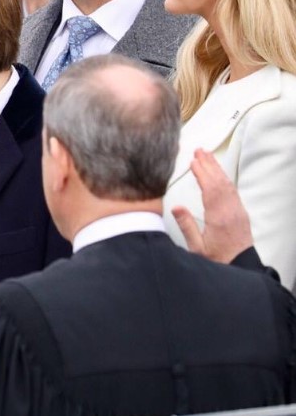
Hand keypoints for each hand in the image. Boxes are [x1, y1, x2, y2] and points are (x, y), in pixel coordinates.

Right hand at [172, 148, 254, 262]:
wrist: (240, 266)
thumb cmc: (216, 259)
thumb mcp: (196, 247)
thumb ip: (186, 226)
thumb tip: (176, 207)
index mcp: (219, 217)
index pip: (210, 189)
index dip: (202, 173)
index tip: (193, 161)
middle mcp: (230, 210)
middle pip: (220, 182)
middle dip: (210, 164)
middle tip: (199, 150)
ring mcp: (237, 210)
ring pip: (227, 184)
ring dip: (217, 169)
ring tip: (207, 156)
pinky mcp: (240, 212)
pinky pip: (232, 190)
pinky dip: (223, 178)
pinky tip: (218, 174)